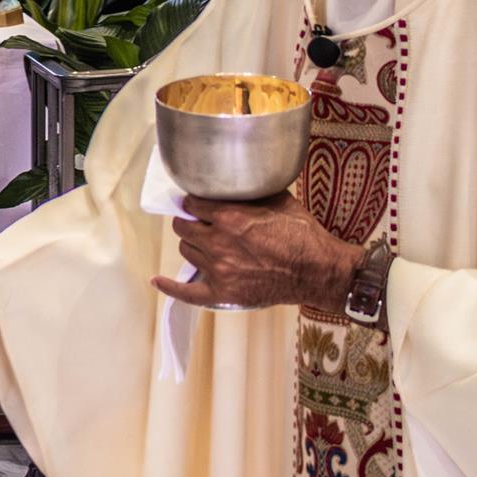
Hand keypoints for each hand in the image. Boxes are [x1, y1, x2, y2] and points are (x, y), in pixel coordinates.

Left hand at [153, 192, 364, 311]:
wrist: (318, 270)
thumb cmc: (303, 234)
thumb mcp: (278, 200)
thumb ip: (249, 192)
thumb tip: (233, 182)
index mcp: (229, 218)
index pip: (192, 204)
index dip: (194, 203)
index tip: (198, 204)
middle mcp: (219, 243)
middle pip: (183, 227)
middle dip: (189, 222)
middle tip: (199, 222)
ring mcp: (218, 270)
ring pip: (186, 251)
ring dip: (192, 245)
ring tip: (205, 243)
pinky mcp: (223, 293)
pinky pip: (186, 292)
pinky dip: (169, 286)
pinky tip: (157, 280)